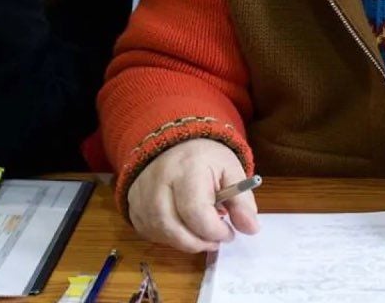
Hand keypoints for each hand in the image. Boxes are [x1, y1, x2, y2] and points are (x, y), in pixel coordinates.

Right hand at [127, 139, 259, 252]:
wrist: (174, 141)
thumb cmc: (205, 158)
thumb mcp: (231, 170)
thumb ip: (242, 200)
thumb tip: (251, 229)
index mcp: (187, 169)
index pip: (196, 212)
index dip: (215, 231)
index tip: (229, 232)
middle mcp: (158, 182)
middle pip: (173, 228)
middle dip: (199, 242)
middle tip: (215, 240)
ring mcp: (141, 194)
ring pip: (160, 234)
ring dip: (184, 242)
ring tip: (201, 234)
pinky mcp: (133, 204)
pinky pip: (149, 232)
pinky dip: (168, 238)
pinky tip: (183, 228)